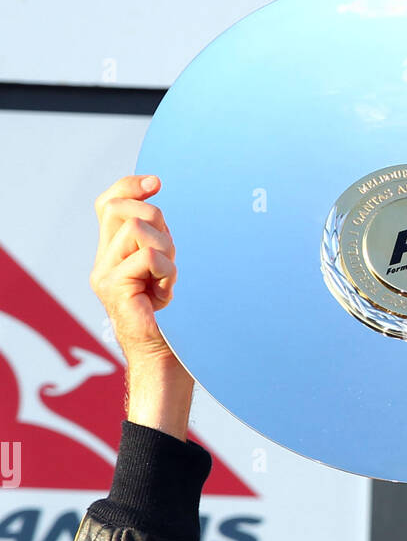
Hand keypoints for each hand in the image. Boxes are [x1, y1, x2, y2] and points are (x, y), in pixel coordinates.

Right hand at [90, 174, 191, 380]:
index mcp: (112, 253)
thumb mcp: (163, 267)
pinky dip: (167, 271)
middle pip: (120, 209)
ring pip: (135, 230)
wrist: (162, 357)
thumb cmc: (168, 317)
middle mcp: (102, 261)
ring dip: (164, 248)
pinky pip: (147, 257)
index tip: (157, 183)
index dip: (130, 186)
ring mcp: (104, 274)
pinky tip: (167, 292)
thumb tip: (158, 193)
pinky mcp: (113, 287)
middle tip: (170, 251)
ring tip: (168, 277)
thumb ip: (156, 237)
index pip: (109, 203)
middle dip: (154, 218)